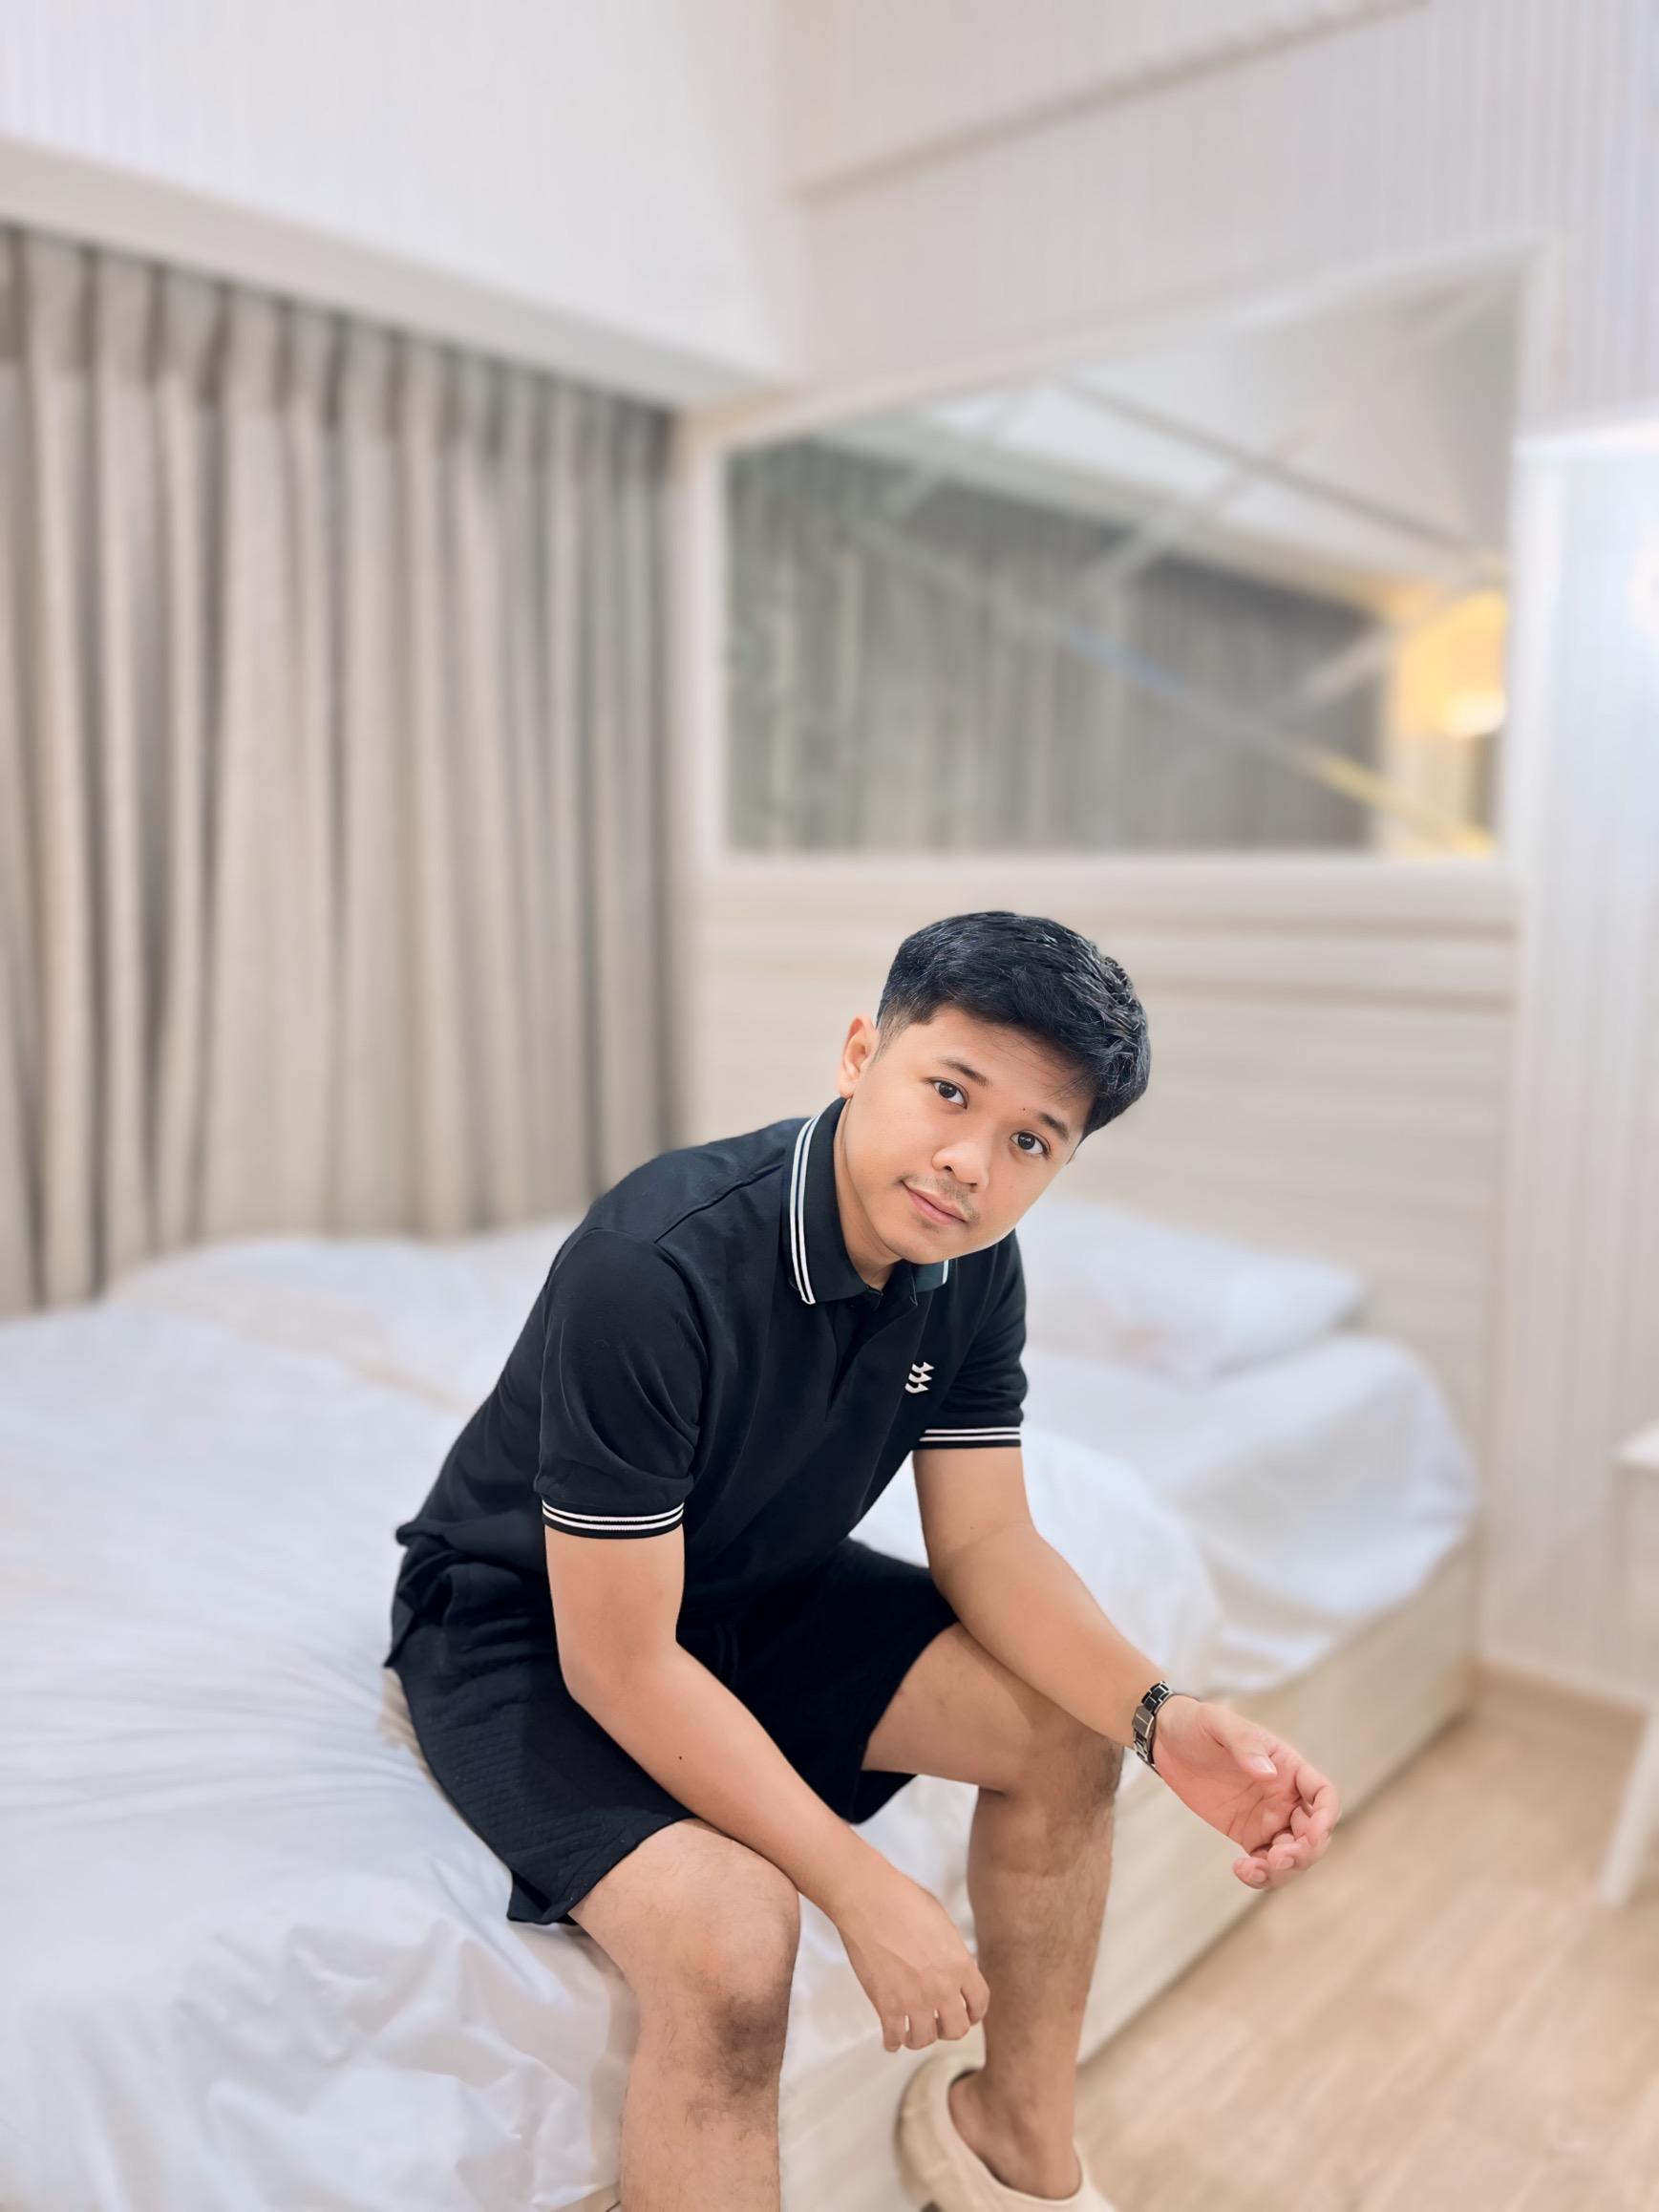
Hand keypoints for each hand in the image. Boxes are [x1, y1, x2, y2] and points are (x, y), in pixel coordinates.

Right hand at [827, 1856, 990, 2052]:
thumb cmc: (903, 1900)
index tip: (967, 2016)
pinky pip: (894, 2038)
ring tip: (912, 2033)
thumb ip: (952, 1951)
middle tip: (938, 2024)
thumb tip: (952, 1966)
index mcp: (960, 1964)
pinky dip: (892, 2042)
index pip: (979, 2003)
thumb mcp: (942, 1921)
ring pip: (925, 2039)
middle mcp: (942, 1987)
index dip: (974, 2013)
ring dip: (918, 2038)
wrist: (869, 1899)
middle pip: (957, 2029)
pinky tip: (890, 2038)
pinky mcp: (886, 2005)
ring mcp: (914, 1999)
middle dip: (948, 2029)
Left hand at [1148, 1696, 1340, 1890]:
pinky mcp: (1248, 1834)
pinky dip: (1260, 1874)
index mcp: (1288, 1767)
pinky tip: (1240, 1870)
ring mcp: (1268, 1818)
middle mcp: (1285, 1796)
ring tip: (1252, 1869)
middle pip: (1313, 1834)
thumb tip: (1269, 1774)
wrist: (1167, 1740)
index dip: (1326, 1817)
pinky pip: (1264, 1863)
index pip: (1323, 1795)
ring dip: (1283, 1870)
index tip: (1312, 1835)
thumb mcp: (1218, 1724)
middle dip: (1304, 1852)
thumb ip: (1244, 1745)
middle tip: (1277, 1858)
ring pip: (1292, 1855)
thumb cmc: (1197, 1724)